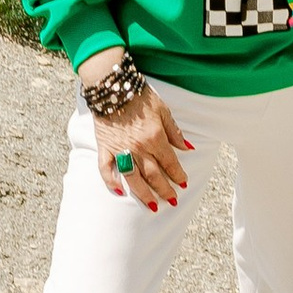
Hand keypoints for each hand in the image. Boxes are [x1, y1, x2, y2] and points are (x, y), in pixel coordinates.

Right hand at [80, 64, 191, 208]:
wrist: (113, 87)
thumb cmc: (140, 96)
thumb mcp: (163, 110)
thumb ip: (174, 131)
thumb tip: (188, 147)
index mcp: (155, 138)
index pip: (170, 163)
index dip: (178, 174)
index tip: (183, 183)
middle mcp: (138, 148)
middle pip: (153, 175)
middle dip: (164, 190)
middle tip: (172, 200)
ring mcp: (120, 149)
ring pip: (133, 178)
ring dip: (143, 194)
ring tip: (152, 205)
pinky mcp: (105, 148)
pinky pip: (106, 169)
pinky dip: (111, 182)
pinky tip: (119, 193)